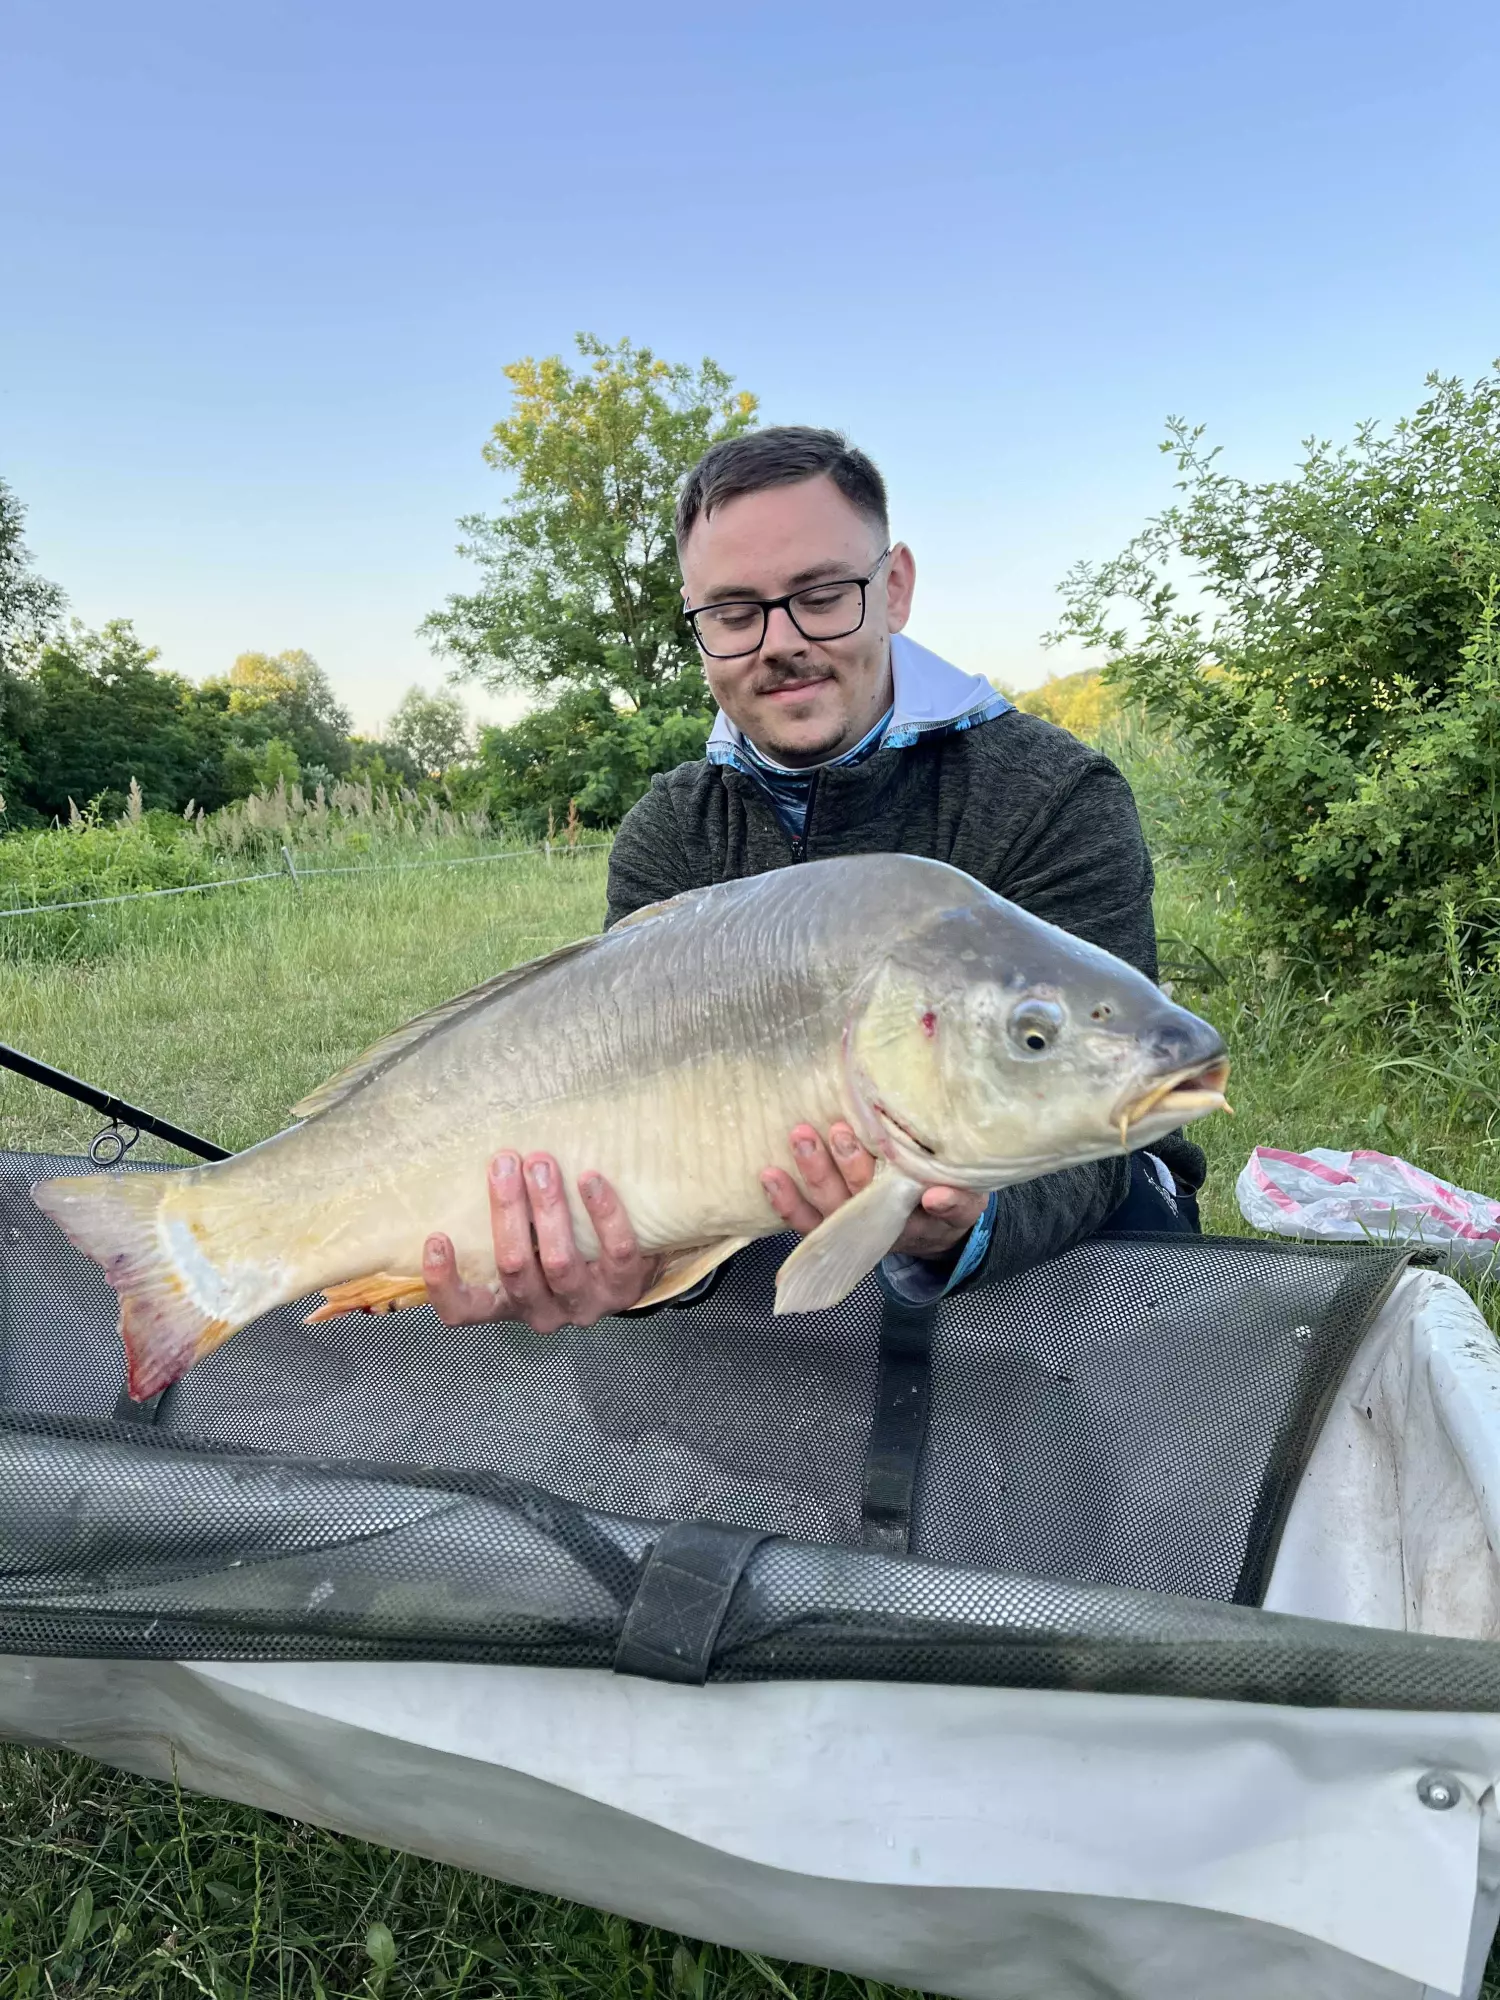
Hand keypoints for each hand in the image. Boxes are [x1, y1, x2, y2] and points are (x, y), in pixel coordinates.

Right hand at [423, 1151, 660, 1332]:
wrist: (634, 1266)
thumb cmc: (566, 1246)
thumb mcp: (527, 1243)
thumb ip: (506, 1219)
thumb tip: (488, 1160)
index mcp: (506, 1303)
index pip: (462, 1311)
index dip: (444, 1283)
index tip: (437, 1238)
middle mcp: (541, 1312)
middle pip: (514, 1267)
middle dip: (507, 1211)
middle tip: (504, 1164)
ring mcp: (584, 1305)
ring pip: (559, 1261)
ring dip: (548, 1207)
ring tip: (542, 1165)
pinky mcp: (625, 1289)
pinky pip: (615, 1251)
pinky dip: (602, 1212)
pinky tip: (590, 1179)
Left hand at [760, 1123, 986, 1262]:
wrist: (931, 1228)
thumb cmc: (948, 1205)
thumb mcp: (968, 1205)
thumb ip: (958, 1201)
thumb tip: (939, 1194)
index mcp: (913, 1221)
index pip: (897, 1206)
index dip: (891, 1186)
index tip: (888, 1159)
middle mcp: (876, 1227)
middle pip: (857, 1202)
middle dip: (847, 1166)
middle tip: (839, 1131)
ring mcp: (850, 1227)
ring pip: (826, 1207)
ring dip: (811, 1174)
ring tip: (801, 1137)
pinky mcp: (829, 1224)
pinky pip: (804, 1220)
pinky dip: (785, 1201)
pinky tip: (768, 1175)